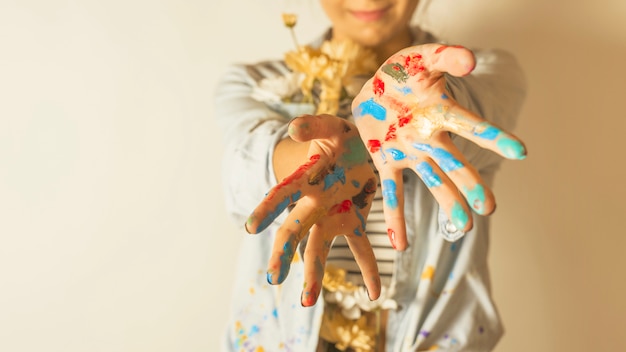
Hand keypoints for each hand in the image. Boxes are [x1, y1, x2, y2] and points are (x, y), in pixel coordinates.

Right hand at [245, 114, 380, 305]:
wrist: (361, 148)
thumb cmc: (341, 137)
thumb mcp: (331, 126)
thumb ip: (314, 125)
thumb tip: (292, 129)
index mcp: (307, 180)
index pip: (282, 195)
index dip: (267, 209)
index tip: (250, 228)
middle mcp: (315, 203)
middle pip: (294, 230)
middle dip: (283, 253)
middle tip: (273, 278)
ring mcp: (333, 216)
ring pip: (320, 247)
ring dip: (315, 273)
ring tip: (307, 302)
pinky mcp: (353, 222)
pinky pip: (360, 249)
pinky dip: (369, 270)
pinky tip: (373, 294)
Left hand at [352, 44, 526, 249]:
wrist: (375, 88)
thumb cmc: (405, 73)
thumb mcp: (423, 58)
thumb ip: (446, 57)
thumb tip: (469, 62)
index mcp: (441, 112)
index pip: (471, 126)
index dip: (494, 137)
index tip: (520, 152)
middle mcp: (430, 138)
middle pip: (454, 163)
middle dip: (471, 184)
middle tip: (489, 207)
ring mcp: (409, 153)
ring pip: (432, 181)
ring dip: (447, 203)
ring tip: (463, 228)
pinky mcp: (385, 162)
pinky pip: (391, 192)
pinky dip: (395, 218)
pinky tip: (400, 244)